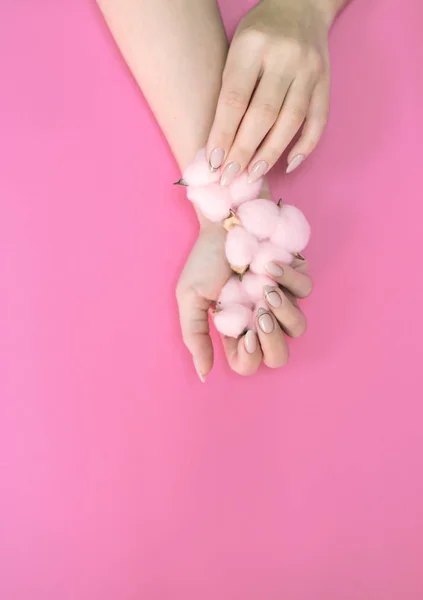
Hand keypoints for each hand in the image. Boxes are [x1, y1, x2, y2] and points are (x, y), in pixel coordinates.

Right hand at [176, 224, 312, 379]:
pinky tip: (268, 264)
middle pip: (280, 356)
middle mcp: (260, 319)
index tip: (243, 335)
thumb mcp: (190, 298)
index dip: (249, 358)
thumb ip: (196, 336)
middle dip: (272, 343)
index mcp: (234, 329)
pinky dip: (289, 278)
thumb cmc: (206, 257)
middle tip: (259, 318)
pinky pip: (305, 290)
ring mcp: (281, 299)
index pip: (248, 363)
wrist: (223, 217)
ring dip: (284, 313)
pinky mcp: (297, 276)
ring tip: (265, 290)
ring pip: (299, 328)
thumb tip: (203, 374)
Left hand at [207, 0, 330, 182]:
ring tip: (252, 174)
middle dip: (243, 151)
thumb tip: (220, 145)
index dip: (223, 135)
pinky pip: (318, 121)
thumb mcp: (235, 49)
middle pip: (263, 114)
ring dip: (270, 154)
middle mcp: (285, 56)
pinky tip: (288, 164)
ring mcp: (309, 69)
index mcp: (252, 44)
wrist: (301, 4)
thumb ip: (230, 90)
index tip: (213, 162)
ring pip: (290, 121)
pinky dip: (304, 147)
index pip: (234, 99)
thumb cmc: (259, 33)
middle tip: (229, 177)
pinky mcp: (326, 82)